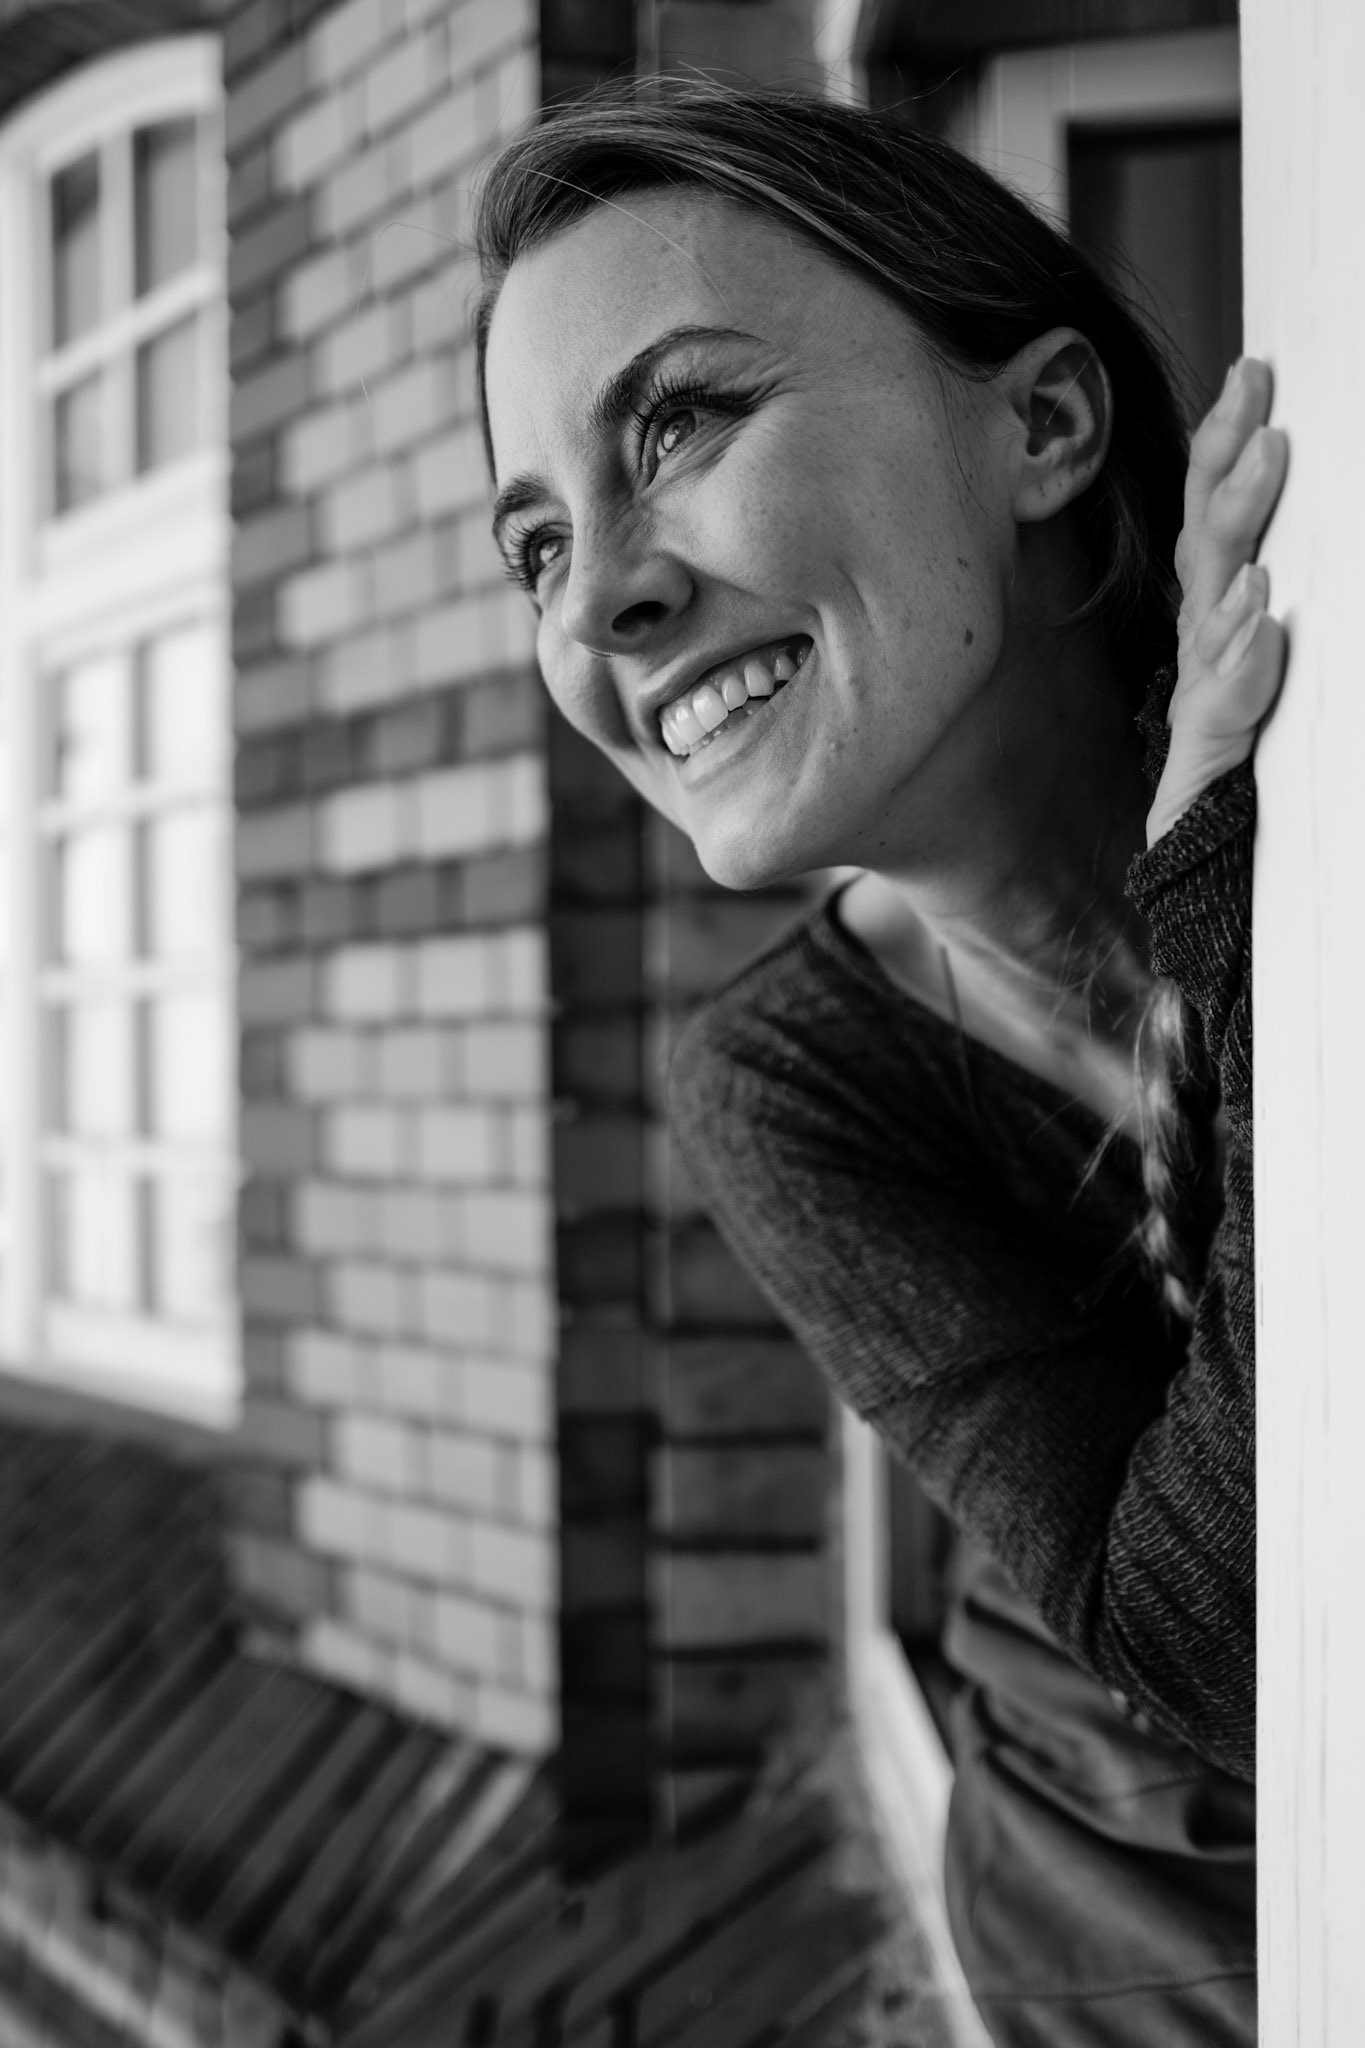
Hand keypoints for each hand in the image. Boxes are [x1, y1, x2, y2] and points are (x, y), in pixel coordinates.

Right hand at [1147, 358, 1289, 844]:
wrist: (1205, 908)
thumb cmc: (1244, 802)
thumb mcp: (1263, 704)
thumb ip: (1261, 655)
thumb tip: (1277, 580)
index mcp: (1219, 631)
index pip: (1217, 526)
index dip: (1224, 449)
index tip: (1252, 373)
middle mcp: (1205, 659)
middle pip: (1207, 543)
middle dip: (1226, 460)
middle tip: (1254, 389)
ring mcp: (1203, 711)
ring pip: (1213, 604)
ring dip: (1237, 525)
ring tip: (1267, 457)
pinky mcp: (1202, 773)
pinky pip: (1221, 708)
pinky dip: (1239, 658)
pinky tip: (1258, 616)